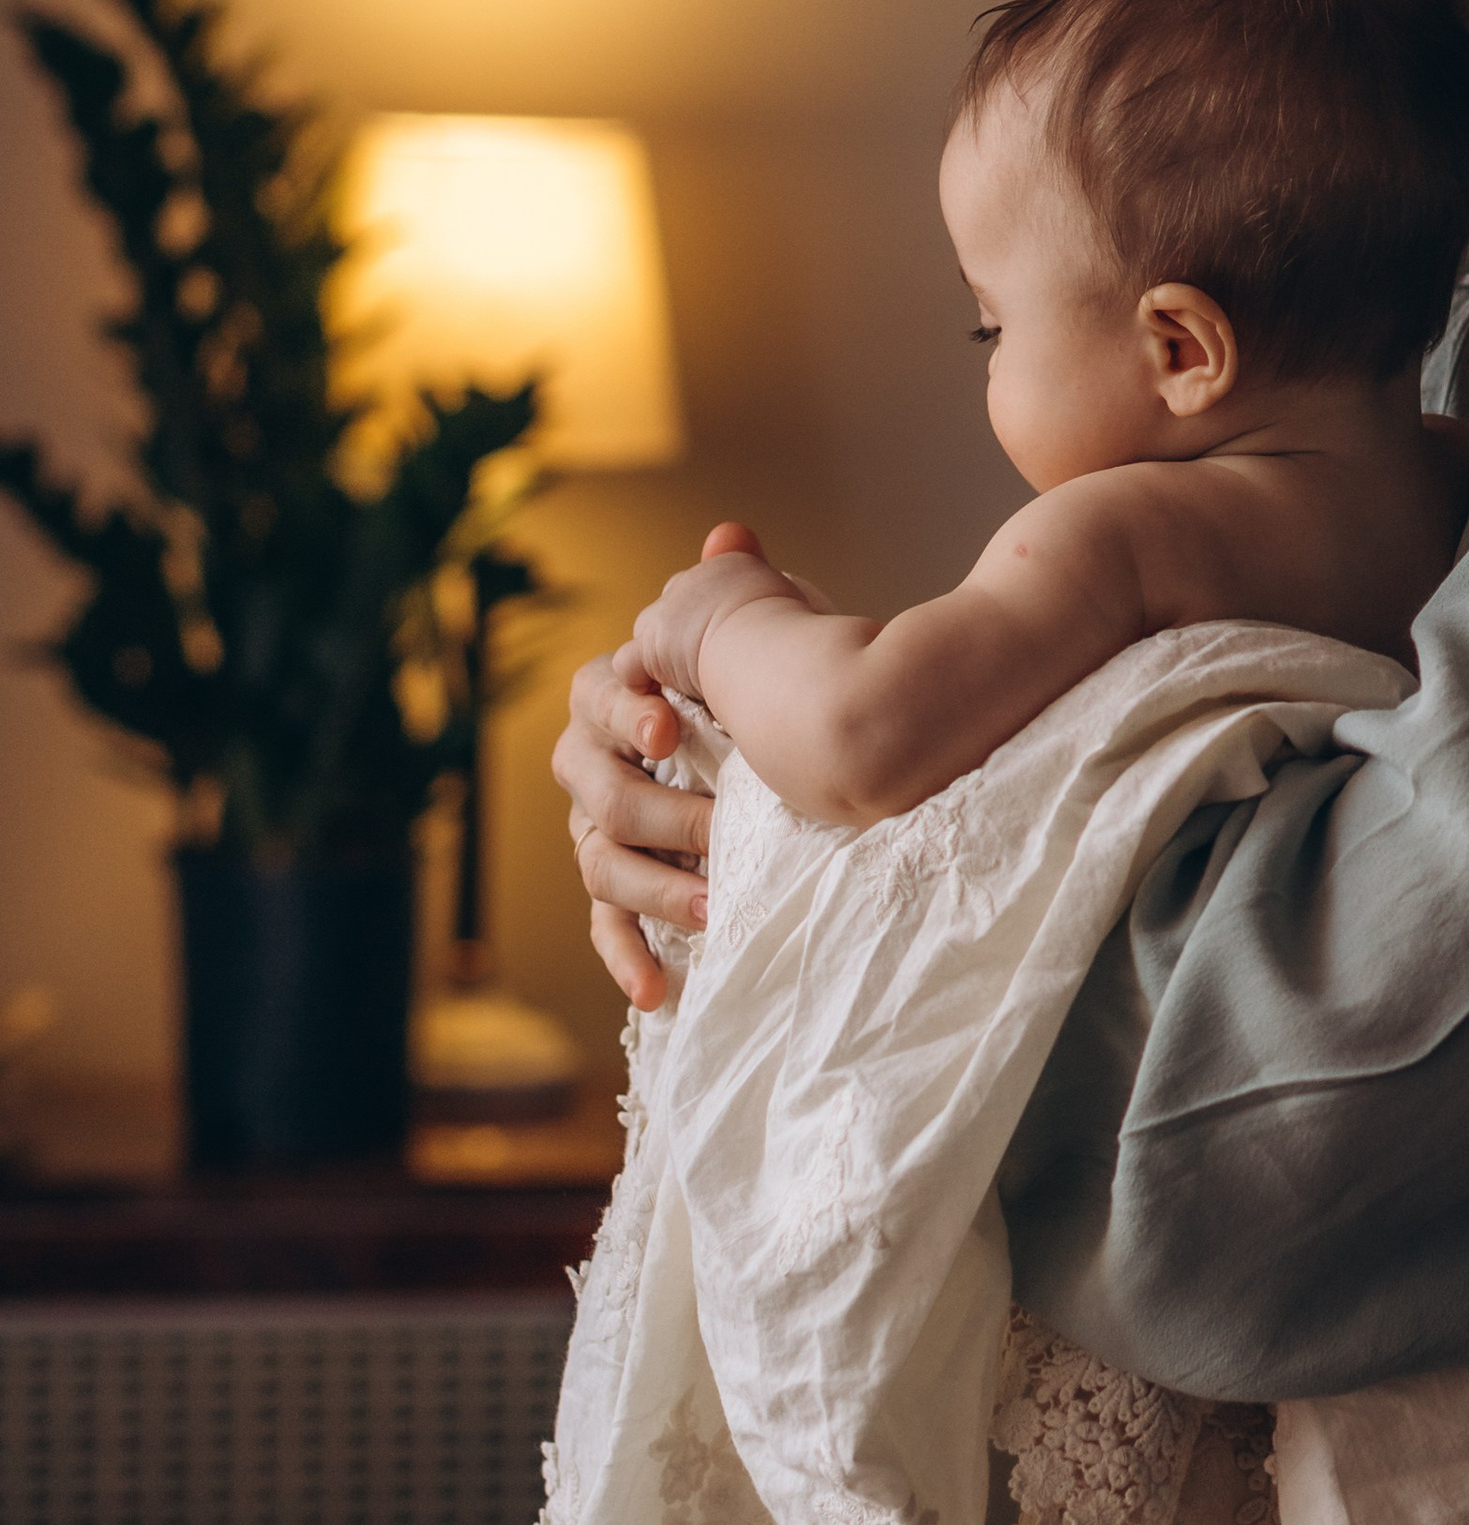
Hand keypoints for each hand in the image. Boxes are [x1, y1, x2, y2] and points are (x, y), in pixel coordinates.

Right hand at [554, 523, 824, 1012]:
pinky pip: (611, 929)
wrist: (818, 743)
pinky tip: (658, 991)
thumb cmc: (782, 681)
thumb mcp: (773, 631)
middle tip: (722, 829)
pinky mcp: (634, 890)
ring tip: (713, 907)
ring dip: (654, 889)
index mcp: (622, 697)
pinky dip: (628, 958)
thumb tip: (729, 533)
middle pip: (595, 793)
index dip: (624, 711)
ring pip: (601, 865)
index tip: (671, 728)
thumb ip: (741, 586)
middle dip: (657, 812)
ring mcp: (612, 831)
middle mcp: (601, 765)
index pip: (593, 699)